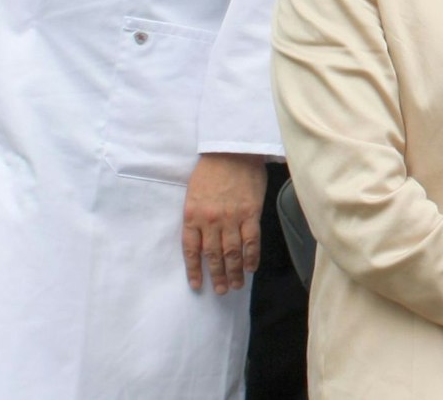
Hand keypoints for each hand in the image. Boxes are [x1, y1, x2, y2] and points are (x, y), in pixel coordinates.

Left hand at [182, 153, 265, 293]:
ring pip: (232, 252)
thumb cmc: (210, 170)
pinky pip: (251, 240)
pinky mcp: (250, 213)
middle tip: (221, 291)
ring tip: (236, 285)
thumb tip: (202, 238)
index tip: (197, 285)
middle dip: (217, 276)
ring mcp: (231, 218)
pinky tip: (251, 267)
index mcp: (192, 215)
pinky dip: (251, 256)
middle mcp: (210, 221)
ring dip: (234, 272)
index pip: (191, 250)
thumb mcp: (194, 193)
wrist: (232, 151)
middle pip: (213, 255)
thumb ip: (197, 216)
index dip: (194, 270)